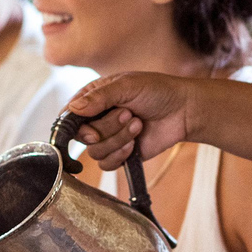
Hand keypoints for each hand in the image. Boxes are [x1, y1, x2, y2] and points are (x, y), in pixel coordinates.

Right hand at [68, 72, 192, 169]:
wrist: (183, 111)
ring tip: (138, 124)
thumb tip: (73, 108)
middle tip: (127, 114)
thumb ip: (99, 97)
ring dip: (118, 139)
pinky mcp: (121, 154)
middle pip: (82, 137)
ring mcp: (108, 138)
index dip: (73, 125)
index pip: (68, 116)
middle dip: (106, 128)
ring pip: (95, 152)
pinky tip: (136, 143)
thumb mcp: (127, 86)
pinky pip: (107, 164)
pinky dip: (121, 154)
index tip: (88, 126)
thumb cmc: (157, 91)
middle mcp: (97, 119)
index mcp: (93, 99)